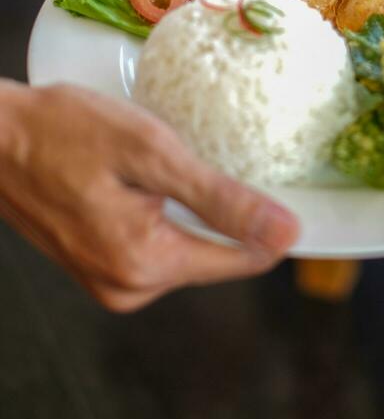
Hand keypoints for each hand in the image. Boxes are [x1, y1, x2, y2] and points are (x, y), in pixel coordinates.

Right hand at [0, 81, 298, 311]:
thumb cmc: (64, 131)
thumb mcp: (151, 152)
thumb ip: (220, 199)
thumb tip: (285, 233)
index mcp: (147, 263)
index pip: (244, 258)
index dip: (270, 220)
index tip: (280, 180)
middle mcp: (130, 287)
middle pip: (215, 253)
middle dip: (225, 208)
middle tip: (210, 151)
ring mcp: (110, 280)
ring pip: (186, 246)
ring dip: (192, 207)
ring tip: (170, 159)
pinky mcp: (97, 266)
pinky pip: (155, 244)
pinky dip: (164, 212)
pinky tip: (147, 177)